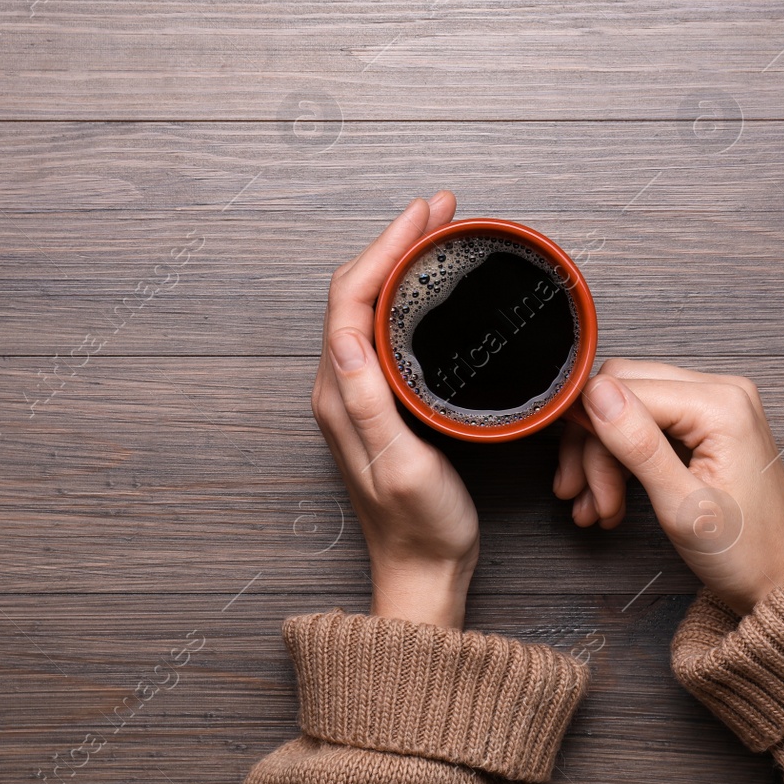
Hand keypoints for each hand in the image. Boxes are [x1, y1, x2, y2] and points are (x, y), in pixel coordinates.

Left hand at [312, 192, 478, 628]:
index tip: (425, 215)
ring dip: (402, 262)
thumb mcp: (402, 465)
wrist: (423, 573)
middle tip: (443, 210)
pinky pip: (387, 329)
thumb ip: (370, 403)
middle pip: (358, 291)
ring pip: (372, 306)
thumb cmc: (420, 527)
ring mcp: (359, 393)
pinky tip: (436, 289)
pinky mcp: (381, 402)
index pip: (352, 297)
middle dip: (397, 241)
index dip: (387, 248)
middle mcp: (341, 386)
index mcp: (340, 394)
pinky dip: (410, 295)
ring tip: (441, 233)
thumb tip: (346, 333)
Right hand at [553, 359, 783, 614]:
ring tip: (596, 508)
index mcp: (721, 404)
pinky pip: (648, 423)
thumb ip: (638, 445)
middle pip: (623, 391)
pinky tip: (611, 498)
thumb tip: (595, 394)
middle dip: (593, 447)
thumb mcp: (683, 506)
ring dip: (603, 458)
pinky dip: (623, 459)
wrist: (782, 579)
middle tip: (581, 497)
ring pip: (629, 408)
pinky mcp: (706, 423)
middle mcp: (720, 391)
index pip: (625, 389)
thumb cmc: (746, 553)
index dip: (590, 433)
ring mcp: (715, 404)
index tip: (575, 482)